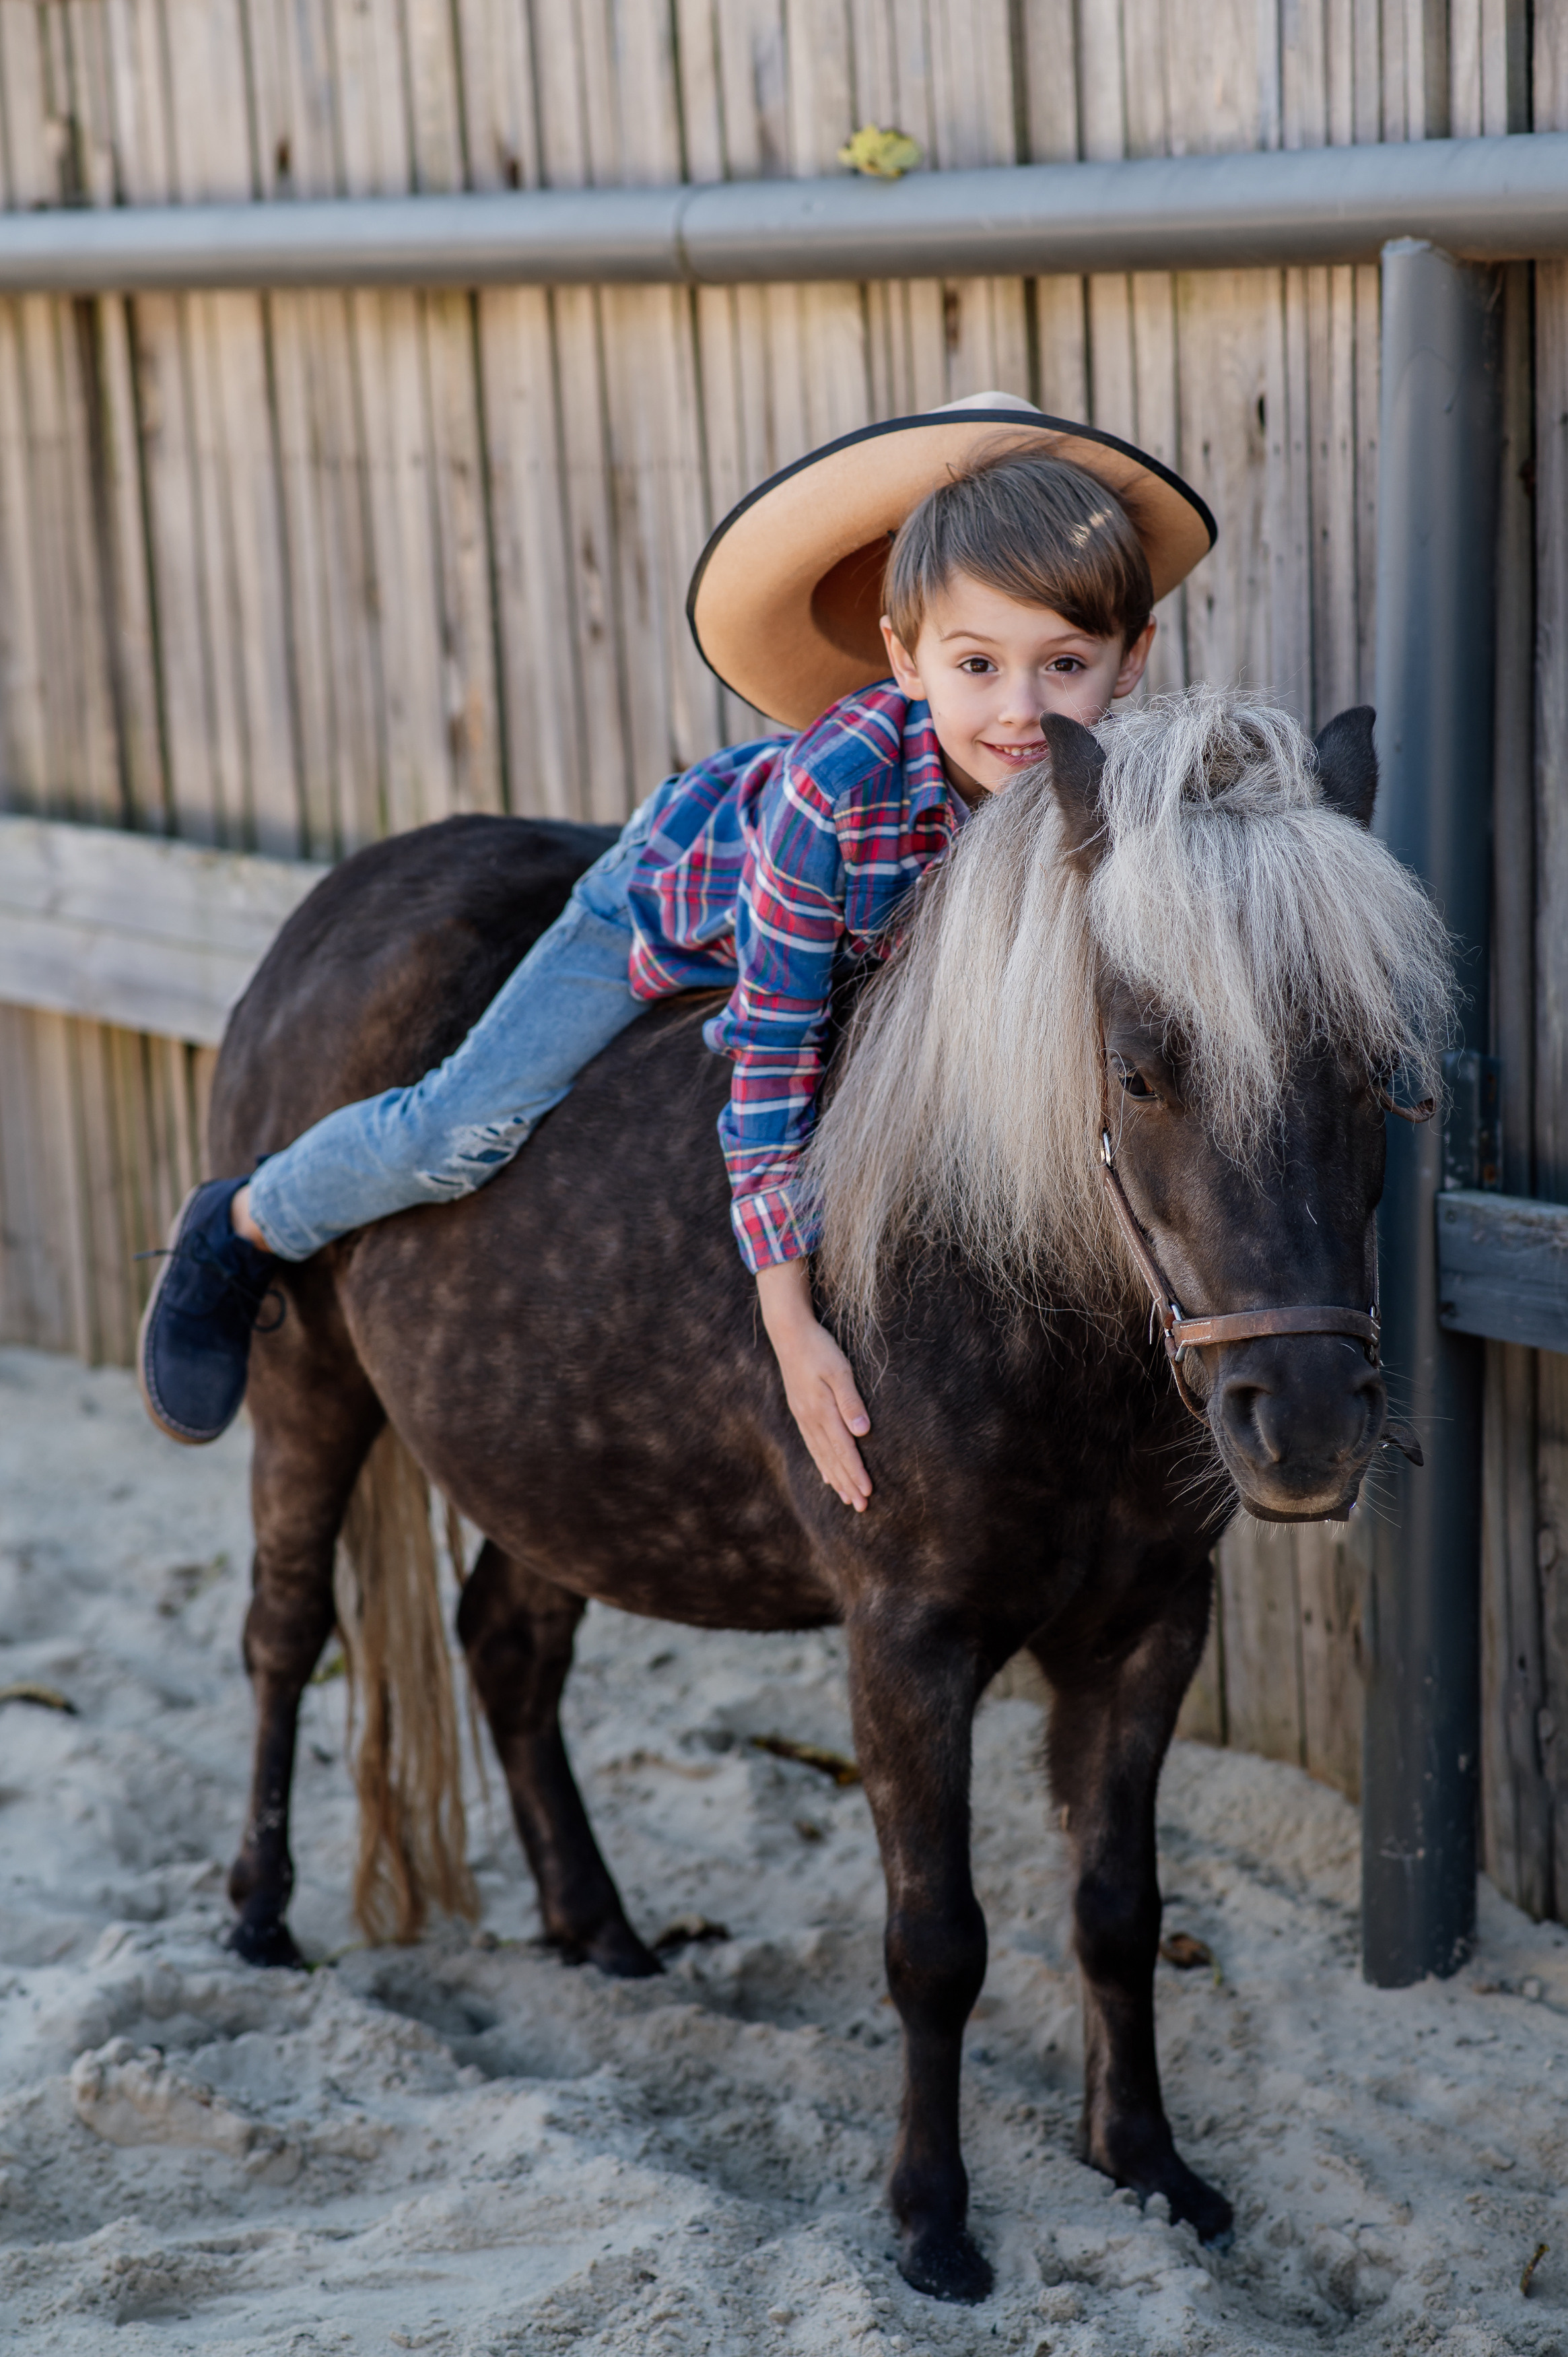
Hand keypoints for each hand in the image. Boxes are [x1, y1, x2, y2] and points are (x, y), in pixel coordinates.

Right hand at [755, 1259, 872, 1511]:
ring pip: (821, 1455)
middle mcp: (811, 1419)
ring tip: (846, 1497)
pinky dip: (821, 1462)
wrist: (789, 1333)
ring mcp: (803, 1416)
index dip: (856, 1472)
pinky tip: (825, 1473)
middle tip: (861, 1506)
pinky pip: (812, 1444)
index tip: (868, 1493)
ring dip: (834, 1477)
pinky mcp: (800, 1410)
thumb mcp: (840, 1370)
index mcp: (822, 1411)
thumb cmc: (819, 1348)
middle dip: (847, 1483)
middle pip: (832, 1458)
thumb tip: (863, 1433)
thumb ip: (851, 1402)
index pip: (843, 1449)